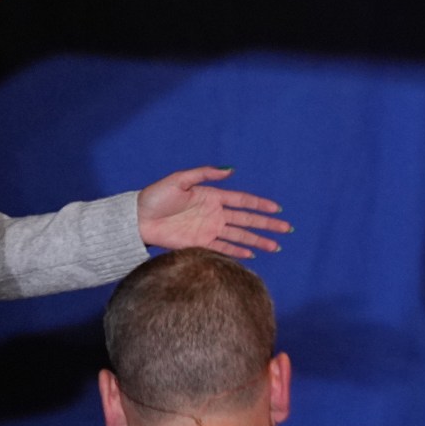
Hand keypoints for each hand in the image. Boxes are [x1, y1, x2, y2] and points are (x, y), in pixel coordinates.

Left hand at [137, 167, 290, 257]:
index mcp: (213, 197)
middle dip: (267, 225)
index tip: (277, 209)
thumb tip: (231, 170)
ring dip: (258, 241)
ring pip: (240, 236)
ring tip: (276, 246)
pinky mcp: (200, 244)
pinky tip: (252, 255)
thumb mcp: (180, 179)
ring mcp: (209, 230)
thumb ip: (205, 174)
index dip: (260, 205)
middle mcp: (215, 214)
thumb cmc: (156, 196)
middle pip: (247, 220)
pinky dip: (238, 252)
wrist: (137, 220)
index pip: (243, 201)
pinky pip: (223, 249)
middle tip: (286, 229)